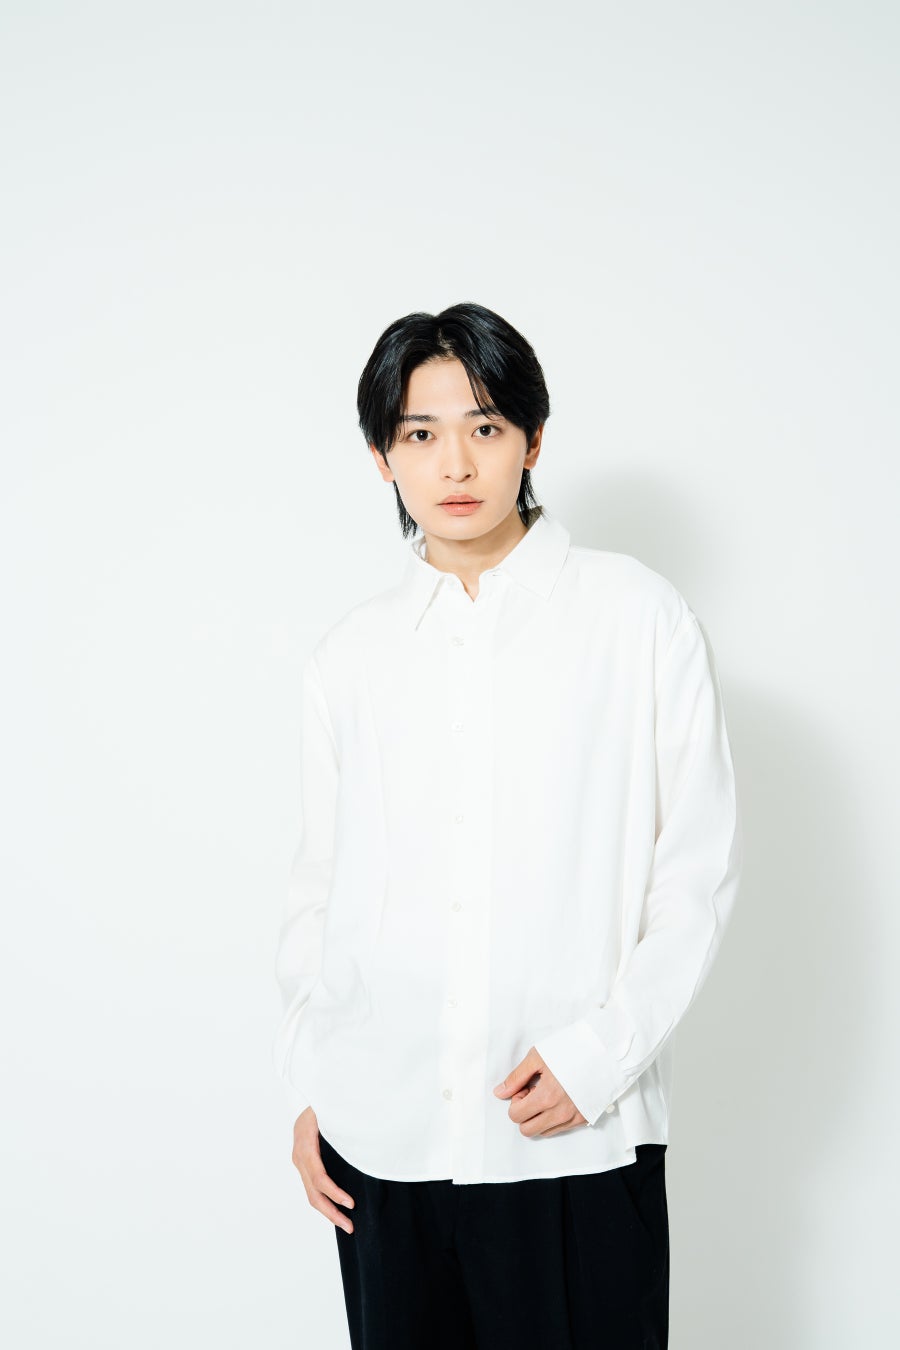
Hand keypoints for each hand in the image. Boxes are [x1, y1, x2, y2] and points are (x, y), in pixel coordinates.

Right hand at [291, 1107, 355, 1233]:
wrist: (305, 1092)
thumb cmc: (324, 1099)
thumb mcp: (332, 1111)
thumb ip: (344, 1127)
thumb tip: (365, 1141)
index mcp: (306, 1145)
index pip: (319, 1177)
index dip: (334, 1193)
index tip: (351, 1204)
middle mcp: (299, 1156)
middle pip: (313, 1192)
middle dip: (332, 1212)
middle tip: (350, 1227)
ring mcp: (299, 1160)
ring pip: (311, 1193)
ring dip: (328, 1211)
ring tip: (346, 1224)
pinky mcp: (304, 1162)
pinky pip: (312, 1186)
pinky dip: (325, 1200)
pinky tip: (337, 1208)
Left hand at [493, 1046, 587, 1136]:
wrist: (602, 1051)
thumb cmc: (570, 1050)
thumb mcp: (538, 1057)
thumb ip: (516, 1077)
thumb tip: (500, 1093)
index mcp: (547, 1096)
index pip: (516, 1116)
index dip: (516, 1101)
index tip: (525, 1088)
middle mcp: (560, 1112)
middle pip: (527, 1130)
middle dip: (524, 1113)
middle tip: (533, 1093)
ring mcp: (573, 1118)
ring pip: (543, 1132)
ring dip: (539, 1117)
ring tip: (547, 1095)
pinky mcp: (583, 1119)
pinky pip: (560, 1129)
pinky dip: (553, 1119)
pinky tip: (558, 1100)